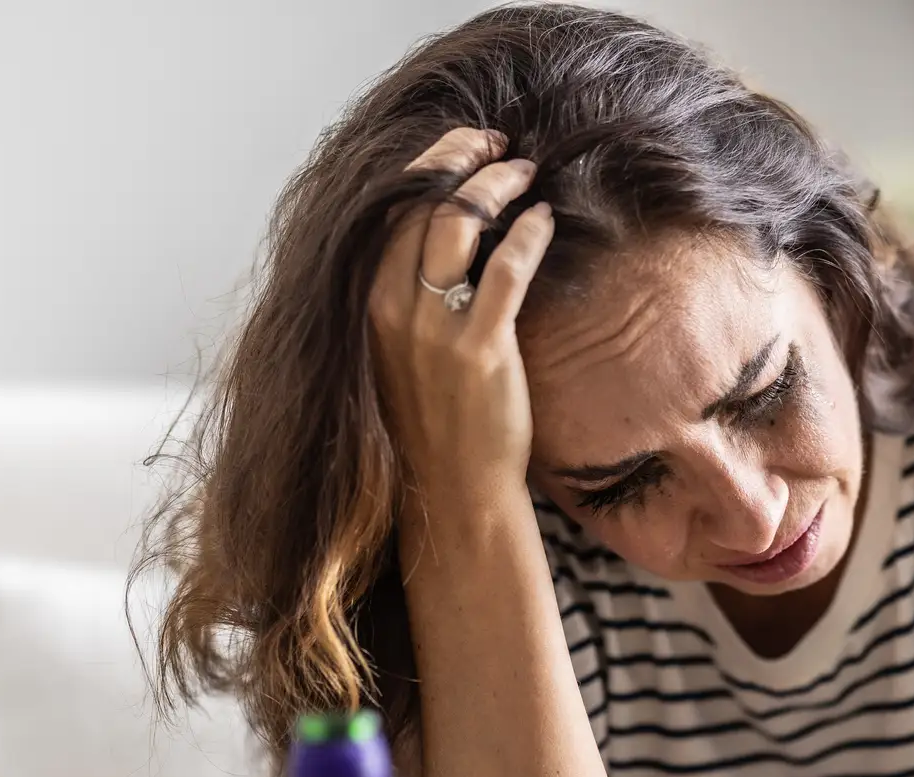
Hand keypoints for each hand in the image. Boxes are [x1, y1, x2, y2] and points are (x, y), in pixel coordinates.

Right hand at [368, 128, 554, 513]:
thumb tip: (439, 242)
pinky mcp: (479, 348)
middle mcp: (392, 309)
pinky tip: (545, 219)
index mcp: (368, 305)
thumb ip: (408, 299)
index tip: (464, 150)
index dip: (429, 168)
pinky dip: (529, 232)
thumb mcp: (401, 353)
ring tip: (528, 172)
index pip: (391, 210)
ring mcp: (434, 328)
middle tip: (502, 147)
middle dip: (464, 159)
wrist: (452, 492)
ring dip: (497, 183)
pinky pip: (507, 267)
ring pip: (460, 221)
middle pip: (422, 202)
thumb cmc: (433, 424)